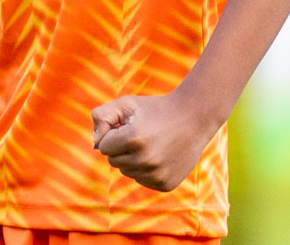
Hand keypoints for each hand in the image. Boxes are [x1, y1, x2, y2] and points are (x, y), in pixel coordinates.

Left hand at [90, 92, 217, 191]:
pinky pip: (142, 180)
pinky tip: (161, 155)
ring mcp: (157, 175)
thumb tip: (95, 142)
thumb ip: (102, 116)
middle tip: (141, 134)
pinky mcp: (165, 184)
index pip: (103, 147)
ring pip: (127, 172)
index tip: (128, 126)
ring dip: (133, 159)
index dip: (113, 135)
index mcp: (133, 138)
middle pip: (113, 161)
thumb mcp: (127, 104)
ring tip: (152, 144)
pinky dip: (147, 169)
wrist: (194, 118)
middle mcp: (145, 160)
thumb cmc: (156, 109)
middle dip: (122, 147)